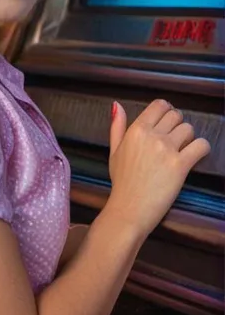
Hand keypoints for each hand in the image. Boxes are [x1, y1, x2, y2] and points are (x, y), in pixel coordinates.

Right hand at [105, 99, 209, 239]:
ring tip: (183, 149)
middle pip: (176, 115)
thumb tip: (117, 105)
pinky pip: (201, 146)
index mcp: (136, 130)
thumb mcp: (114, 151)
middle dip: (178, 124)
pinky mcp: (180, 165)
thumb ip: (117, 126)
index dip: (167, 110)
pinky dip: (202, 149)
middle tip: (176, 138)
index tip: (168, 121)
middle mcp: (152, 136)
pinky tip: (195, 156)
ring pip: (189, 129)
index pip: (160, 105)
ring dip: (189, 138)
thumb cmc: (121, 182)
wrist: (128, 209)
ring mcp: (167, 149)